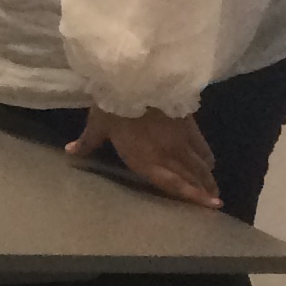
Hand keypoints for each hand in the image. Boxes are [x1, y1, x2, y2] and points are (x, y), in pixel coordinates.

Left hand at [68, 107, 219, 207]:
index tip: (209, 205)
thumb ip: (87, 142)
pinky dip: (207, 156)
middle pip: (192, 176)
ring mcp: (180, 140)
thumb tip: (70, 152)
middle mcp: (167, 155)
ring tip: (214, 186)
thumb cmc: (112, 105)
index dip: (192, 196)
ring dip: (208, 176)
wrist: (135, 81)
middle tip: (215, 199)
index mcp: (144, 161)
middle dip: (204, 189)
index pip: (174, 184)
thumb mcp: (97, 126)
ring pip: (200, 163)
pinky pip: (202, 145)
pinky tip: (211, 161)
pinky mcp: (189, 124)